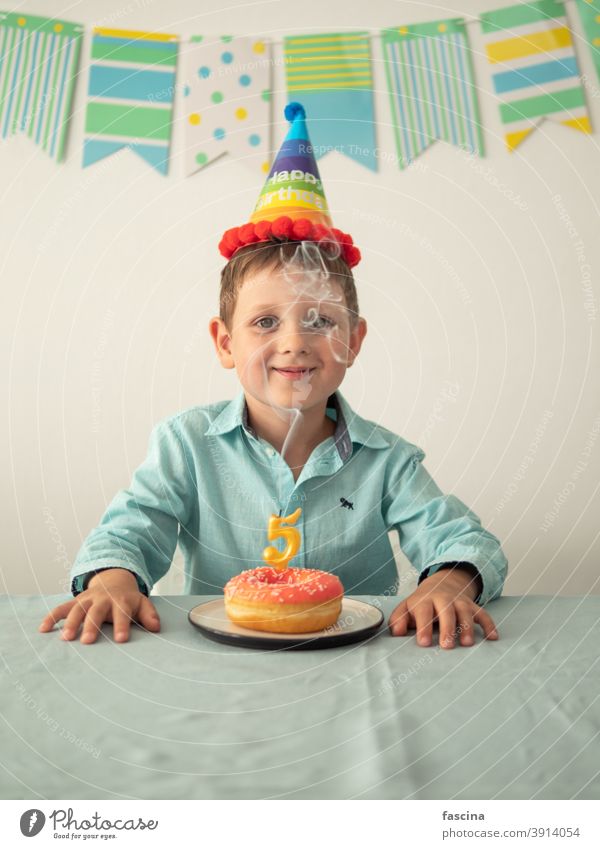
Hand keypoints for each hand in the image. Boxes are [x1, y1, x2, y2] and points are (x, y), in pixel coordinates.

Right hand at [38, 568, 160, 643]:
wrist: (114, 580)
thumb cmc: (128, 599)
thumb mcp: (142, 603)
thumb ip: (149, 615)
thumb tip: (156, 628)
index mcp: (121, 601)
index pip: (123, 614)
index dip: (122, 626)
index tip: (121, 640)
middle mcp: (103, 599)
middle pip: (96, 612)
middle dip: (91, 626)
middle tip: (87, 641)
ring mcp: (87, 599)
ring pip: (77, 609)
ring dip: (71, 623)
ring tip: (66, 638)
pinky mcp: (75, 602)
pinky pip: (61, 608)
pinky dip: (51, 617)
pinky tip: (43, 629)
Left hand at [388, 566, 498, 648]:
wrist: (441, 584)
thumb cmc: (422, 603)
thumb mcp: (406, 608)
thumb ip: (399, 620)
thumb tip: (397, 633)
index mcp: (425, 600)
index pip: (424, 612)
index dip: (423, 627)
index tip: (423, 643)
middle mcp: (444, 599)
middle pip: (446, 611)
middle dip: (447, 628)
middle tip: (447, 646)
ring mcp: (460, 602)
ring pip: (465, 612)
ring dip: (467, 626)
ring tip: (467, 643)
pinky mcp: (472, 606)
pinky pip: (483, 614)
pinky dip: (489, 625)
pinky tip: (493, 638)